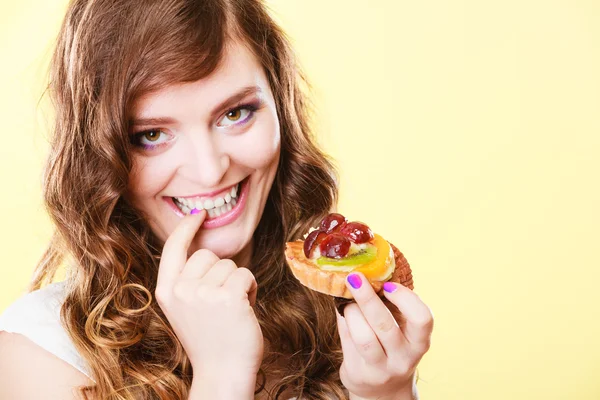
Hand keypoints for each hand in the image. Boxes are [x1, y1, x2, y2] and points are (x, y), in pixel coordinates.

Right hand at [155, 210, 262, 388]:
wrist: (223, 372)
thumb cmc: (211, 340)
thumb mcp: (186, 308)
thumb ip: (188, 281)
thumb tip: (204, 250)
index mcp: (166, 291)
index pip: (172, 248)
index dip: (186, 228)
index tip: (199, 214)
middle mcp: (180, 290)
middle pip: (207, 255)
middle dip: (221, 272)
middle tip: (222, 301)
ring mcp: (202, 293)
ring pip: (229, 265)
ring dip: (237, 282)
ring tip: (233, 309)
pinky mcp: (227, 297)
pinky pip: (245, 274)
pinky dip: (251, 288)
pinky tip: (245, 308)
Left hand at [337, 272, 432, 399]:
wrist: (382, 390)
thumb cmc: (389, 346)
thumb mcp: (399, 329)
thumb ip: (387, 305)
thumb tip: (366, 272)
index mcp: (419, 342)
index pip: (423, 319)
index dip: (406, 299)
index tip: (388, 285)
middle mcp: (403, 358)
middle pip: (385, 325)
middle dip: (367, 297)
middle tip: (355, 277)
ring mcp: (380, 369)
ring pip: (363, 337)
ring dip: (352, 312)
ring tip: (348, 301)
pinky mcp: (358, 373)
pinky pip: (347, 341)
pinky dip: (343, 321)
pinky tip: (343, 312)